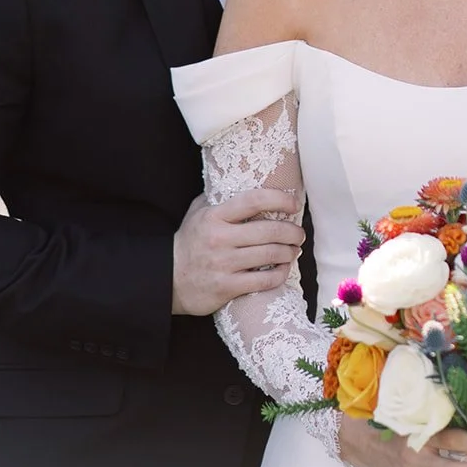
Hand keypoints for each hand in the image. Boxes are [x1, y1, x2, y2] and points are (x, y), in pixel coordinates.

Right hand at [171, 192, 304, 316]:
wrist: (167, 278)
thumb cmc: (189, 242)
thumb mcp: (197, 212)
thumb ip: (218, 196)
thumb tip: (243, 179)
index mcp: (215, 216)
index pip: (254, 200)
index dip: (280, 199)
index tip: (294, 203)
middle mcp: (220, 239)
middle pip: (269, 230)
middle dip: (292, 231)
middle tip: (299, 233)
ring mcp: (223, 264)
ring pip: (270, 255)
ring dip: (290, 252)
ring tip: (294, 250)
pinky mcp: (226, 287)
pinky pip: (264, 281)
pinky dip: (280, 274)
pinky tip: (283, 269)